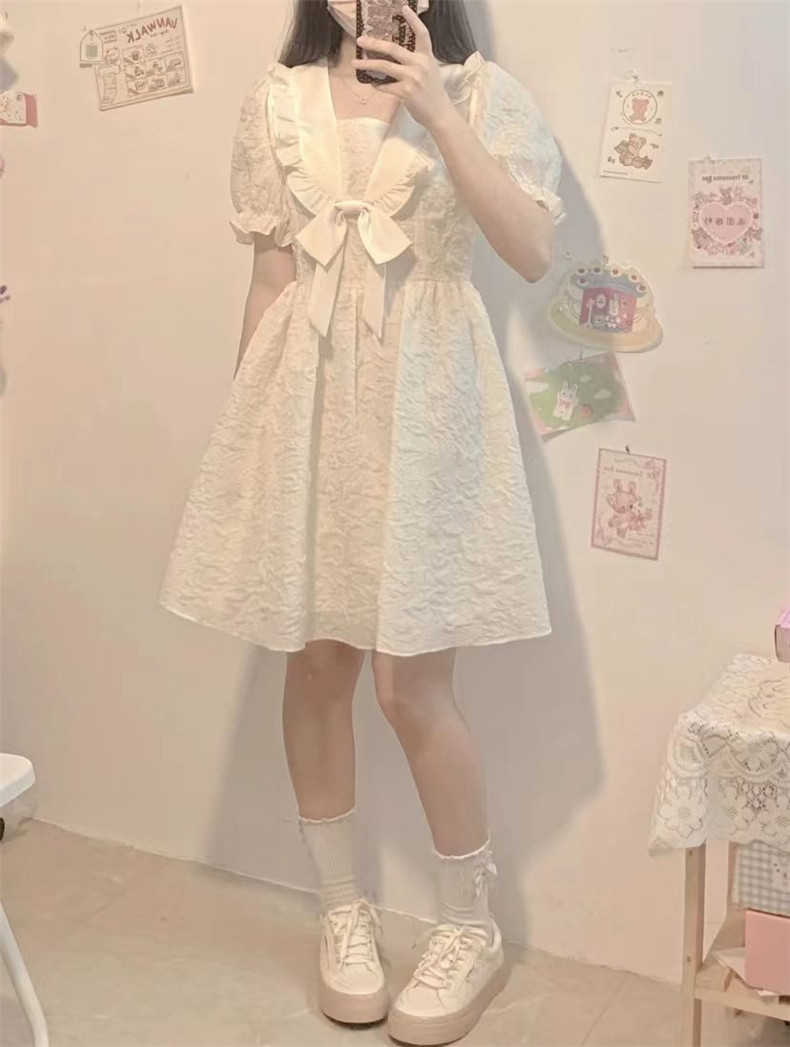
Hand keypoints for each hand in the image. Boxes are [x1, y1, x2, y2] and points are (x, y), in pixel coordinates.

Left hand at [353, 3, 456, 132]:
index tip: (403, 8)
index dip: (413, 20)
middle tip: (360, 40)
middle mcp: (419, 64)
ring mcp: (411, 78)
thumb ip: (417, 62)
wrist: (440, 114)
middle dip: (374, 43)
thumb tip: (396, 58)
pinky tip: (372, 84)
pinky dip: (377, 85)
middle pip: (393, 48)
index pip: (422, 34)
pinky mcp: (405, 92)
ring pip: (384, 66)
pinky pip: (385, 86)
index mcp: (427, 57)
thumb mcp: (431, 71)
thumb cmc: (434, 94)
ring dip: (367, 64)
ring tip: (355, 63)